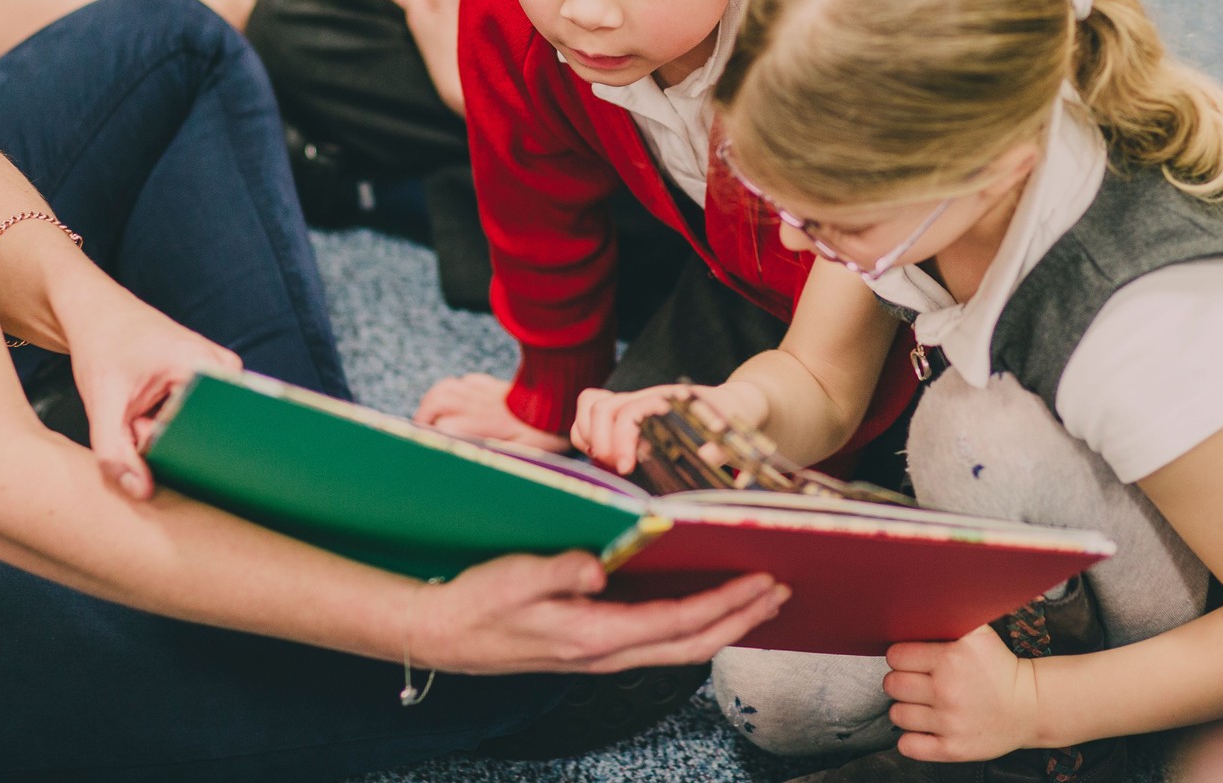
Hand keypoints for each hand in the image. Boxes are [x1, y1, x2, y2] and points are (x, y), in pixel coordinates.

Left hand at [59, 292, 240, 499]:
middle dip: (167, 440)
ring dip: (166, 432)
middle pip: (206, 433)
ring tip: (141, 410)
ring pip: (200, 428)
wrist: (99, 314)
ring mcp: (224, 372)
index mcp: (206, 366)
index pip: (212, 432)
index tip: (145, 443)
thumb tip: (142, 493)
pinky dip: (170, 421)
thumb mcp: (102, 404)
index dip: (176, 453)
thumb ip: (115, 454)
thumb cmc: (102, 349)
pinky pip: (198, 417)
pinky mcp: (215, 378)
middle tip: (136, 419)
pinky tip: (150, 408)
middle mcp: (225, 369)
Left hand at [380, 0, 466, 114]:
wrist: (462, 89)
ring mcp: (431, 37)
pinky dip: (437, 11)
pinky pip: (436, 22)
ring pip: (423, 10)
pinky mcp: (443, 48)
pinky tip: (445, 13)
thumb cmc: (457, 44)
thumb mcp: (453, 4)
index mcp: (418, 11)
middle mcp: (420, 24)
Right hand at [414, 372, 571, 452]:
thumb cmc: (541, 437)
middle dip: (423, 417)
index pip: (441, 427)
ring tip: (430, 419)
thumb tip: (468, 472)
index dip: (432, 438)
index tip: (427, 450)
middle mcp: (475, 404)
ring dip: (432, 402)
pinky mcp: (488, 384)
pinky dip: (453, 392)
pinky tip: (456, 404)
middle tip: (421, 434)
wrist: (560, 406)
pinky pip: (463, 382)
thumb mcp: (517, 458)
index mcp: (479, 424)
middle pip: (435, 402)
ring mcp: (480, 390)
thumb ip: (489, 460)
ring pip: (444, 388)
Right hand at [415, 550, 789, 673]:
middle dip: (740, 620)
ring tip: (756, 601)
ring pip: (677, 648)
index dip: (725, 604)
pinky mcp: (592, 647)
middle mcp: (605, 652)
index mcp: (593, 634)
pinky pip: (657, 642)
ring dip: (722, 625)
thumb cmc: (476, 602)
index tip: (762, 582)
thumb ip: (561, 570)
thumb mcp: (515, 577)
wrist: (441, 635)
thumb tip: (601, 568)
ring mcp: (600, 654)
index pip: (677, 623)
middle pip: (691, 645)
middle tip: (780, 594)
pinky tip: (701, 608)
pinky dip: (692, 627)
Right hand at [572, 381, 771, 475]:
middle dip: (599, 442)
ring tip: (607, 465)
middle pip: (600, 408)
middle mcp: (643, 398)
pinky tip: (604, 459)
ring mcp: (632, 404)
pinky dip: (587, 436)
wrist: (734, 404)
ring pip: (591, 409)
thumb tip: (706, 457)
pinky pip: (592, 416)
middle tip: (619, 471)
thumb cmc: (732, 418)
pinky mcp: (625, 416)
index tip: (626, 468)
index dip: (621, 439)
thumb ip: (721, 446)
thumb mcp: (733, 432)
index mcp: (666, 400)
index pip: (629, 412)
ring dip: (588, 438)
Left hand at [884, 624, 1039, 762]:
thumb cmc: (1000, 667)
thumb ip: (951, 614)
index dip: (901, 656)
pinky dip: (909, 739)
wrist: (1031, 705)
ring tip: (920, 703)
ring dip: (904, 708)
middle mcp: (948, 691)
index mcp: (952, 659)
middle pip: (893, 684)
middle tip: (915, 680)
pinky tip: (922, 726)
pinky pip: (909, 746)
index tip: (910, 659)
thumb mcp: (979, 632)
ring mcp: (950, 723)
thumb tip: (924, 597)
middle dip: (900, 680)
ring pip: (897, 714)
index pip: (896, 656)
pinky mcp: (953, 749)